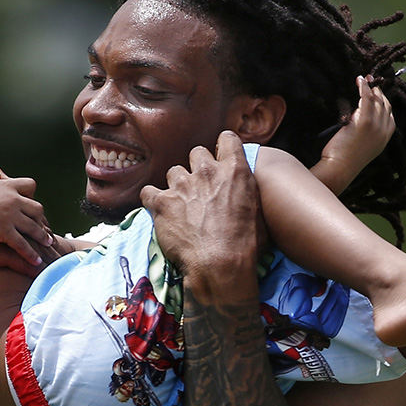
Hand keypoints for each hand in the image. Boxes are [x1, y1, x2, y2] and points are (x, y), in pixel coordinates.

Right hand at [0, 168, 54, 266]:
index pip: (30, 185)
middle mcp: (12, 198)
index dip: (32, 196)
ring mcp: (9, 214)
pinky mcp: (2, 229)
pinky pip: (21, 243)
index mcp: (7, 185)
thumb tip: (0, 173)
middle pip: (37, 208)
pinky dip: (30, 253)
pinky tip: (36, 261)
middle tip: (47, 228)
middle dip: (42, 219)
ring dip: (43, 237)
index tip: (32, 205)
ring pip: (33, 227)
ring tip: (48, 244)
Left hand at [140, 131, 261, 301]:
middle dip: (197, 168)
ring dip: (177, 185)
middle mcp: (207, 172)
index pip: (227, 139)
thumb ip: (245, 192)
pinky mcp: (162, 202)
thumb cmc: (245, 245)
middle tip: (200, 189)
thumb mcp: (257, 211)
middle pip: (197, 153)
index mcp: (234, 171)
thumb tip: (242, 193)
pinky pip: (148, 192)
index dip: (222, 148)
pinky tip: (159, 211)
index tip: (220, 159)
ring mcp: (183, 186)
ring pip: (174, 172)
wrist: (221, 265)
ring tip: (181, 205)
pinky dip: (152, 200)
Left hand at [314, 75, 394, 193]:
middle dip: (378, 92)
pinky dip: (363, 87)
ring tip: (363, 79)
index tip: (376, 92)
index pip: (390, 113)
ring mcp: (376, 125)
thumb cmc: (345, 160)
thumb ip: (367, 133)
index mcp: (386, 137)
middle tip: (370, 83)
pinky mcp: (364, 121)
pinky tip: (359, 80)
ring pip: (377, 100)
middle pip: (385, 104)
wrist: (339, 169)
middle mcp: (384, 130)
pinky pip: (366, 98)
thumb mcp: (363, 146)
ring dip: (371, 87)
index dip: (383, 101)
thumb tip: (360, 117)